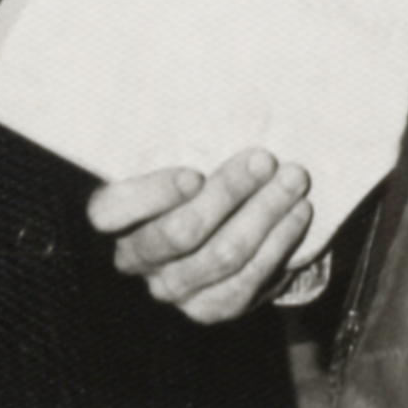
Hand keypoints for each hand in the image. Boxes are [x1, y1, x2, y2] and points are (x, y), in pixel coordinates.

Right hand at [86, 149, 313, 323]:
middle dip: (228, 193)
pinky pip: (247, 282)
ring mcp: (172, 288)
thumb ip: (180, 141)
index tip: (194, 174)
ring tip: (293, 180)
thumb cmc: (189, 176)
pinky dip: (277, 244)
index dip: (151, 196)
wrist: (212, 229)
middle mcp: (136, 259)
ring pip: (221, 256)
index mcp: (114, 218)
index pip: (110, 213)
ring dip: (264, 214)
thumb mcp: (173, 153)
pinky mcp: (210, 307)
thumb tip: (221, 101)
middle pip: (180, 233)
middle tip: (264, 160)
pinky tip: (297, 214)